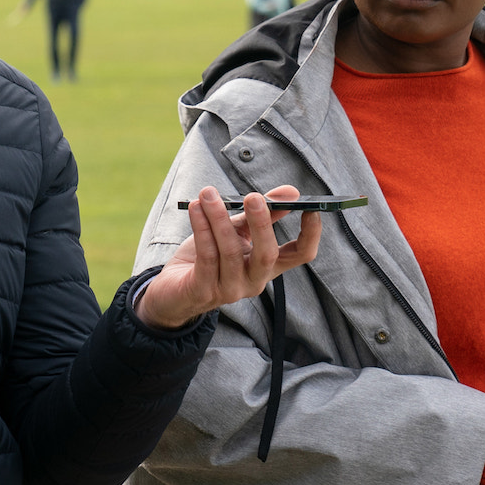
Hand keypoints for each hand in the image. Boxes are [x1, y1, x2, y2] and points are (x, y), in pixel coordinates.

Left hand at [133, 186, 323, 330]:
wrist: (172, 291)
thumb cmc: (208, 257)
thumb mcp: (236, 232)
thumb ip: (261, 214)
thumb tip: (291, 192)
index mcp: (266, 266)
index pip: (300, 255)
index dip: (311, 235)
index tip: (311, 209)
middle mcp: (254, 281)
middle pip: (268, 255)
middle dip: (262, 224)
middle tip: (253, 196)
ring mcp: (230, 290)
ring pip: (230, 252)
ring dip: (219, 218)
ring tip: (208, 194)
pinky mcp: (203, 291)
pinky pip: (206, 256)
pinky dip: (201, 228)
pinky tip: (196, 208)